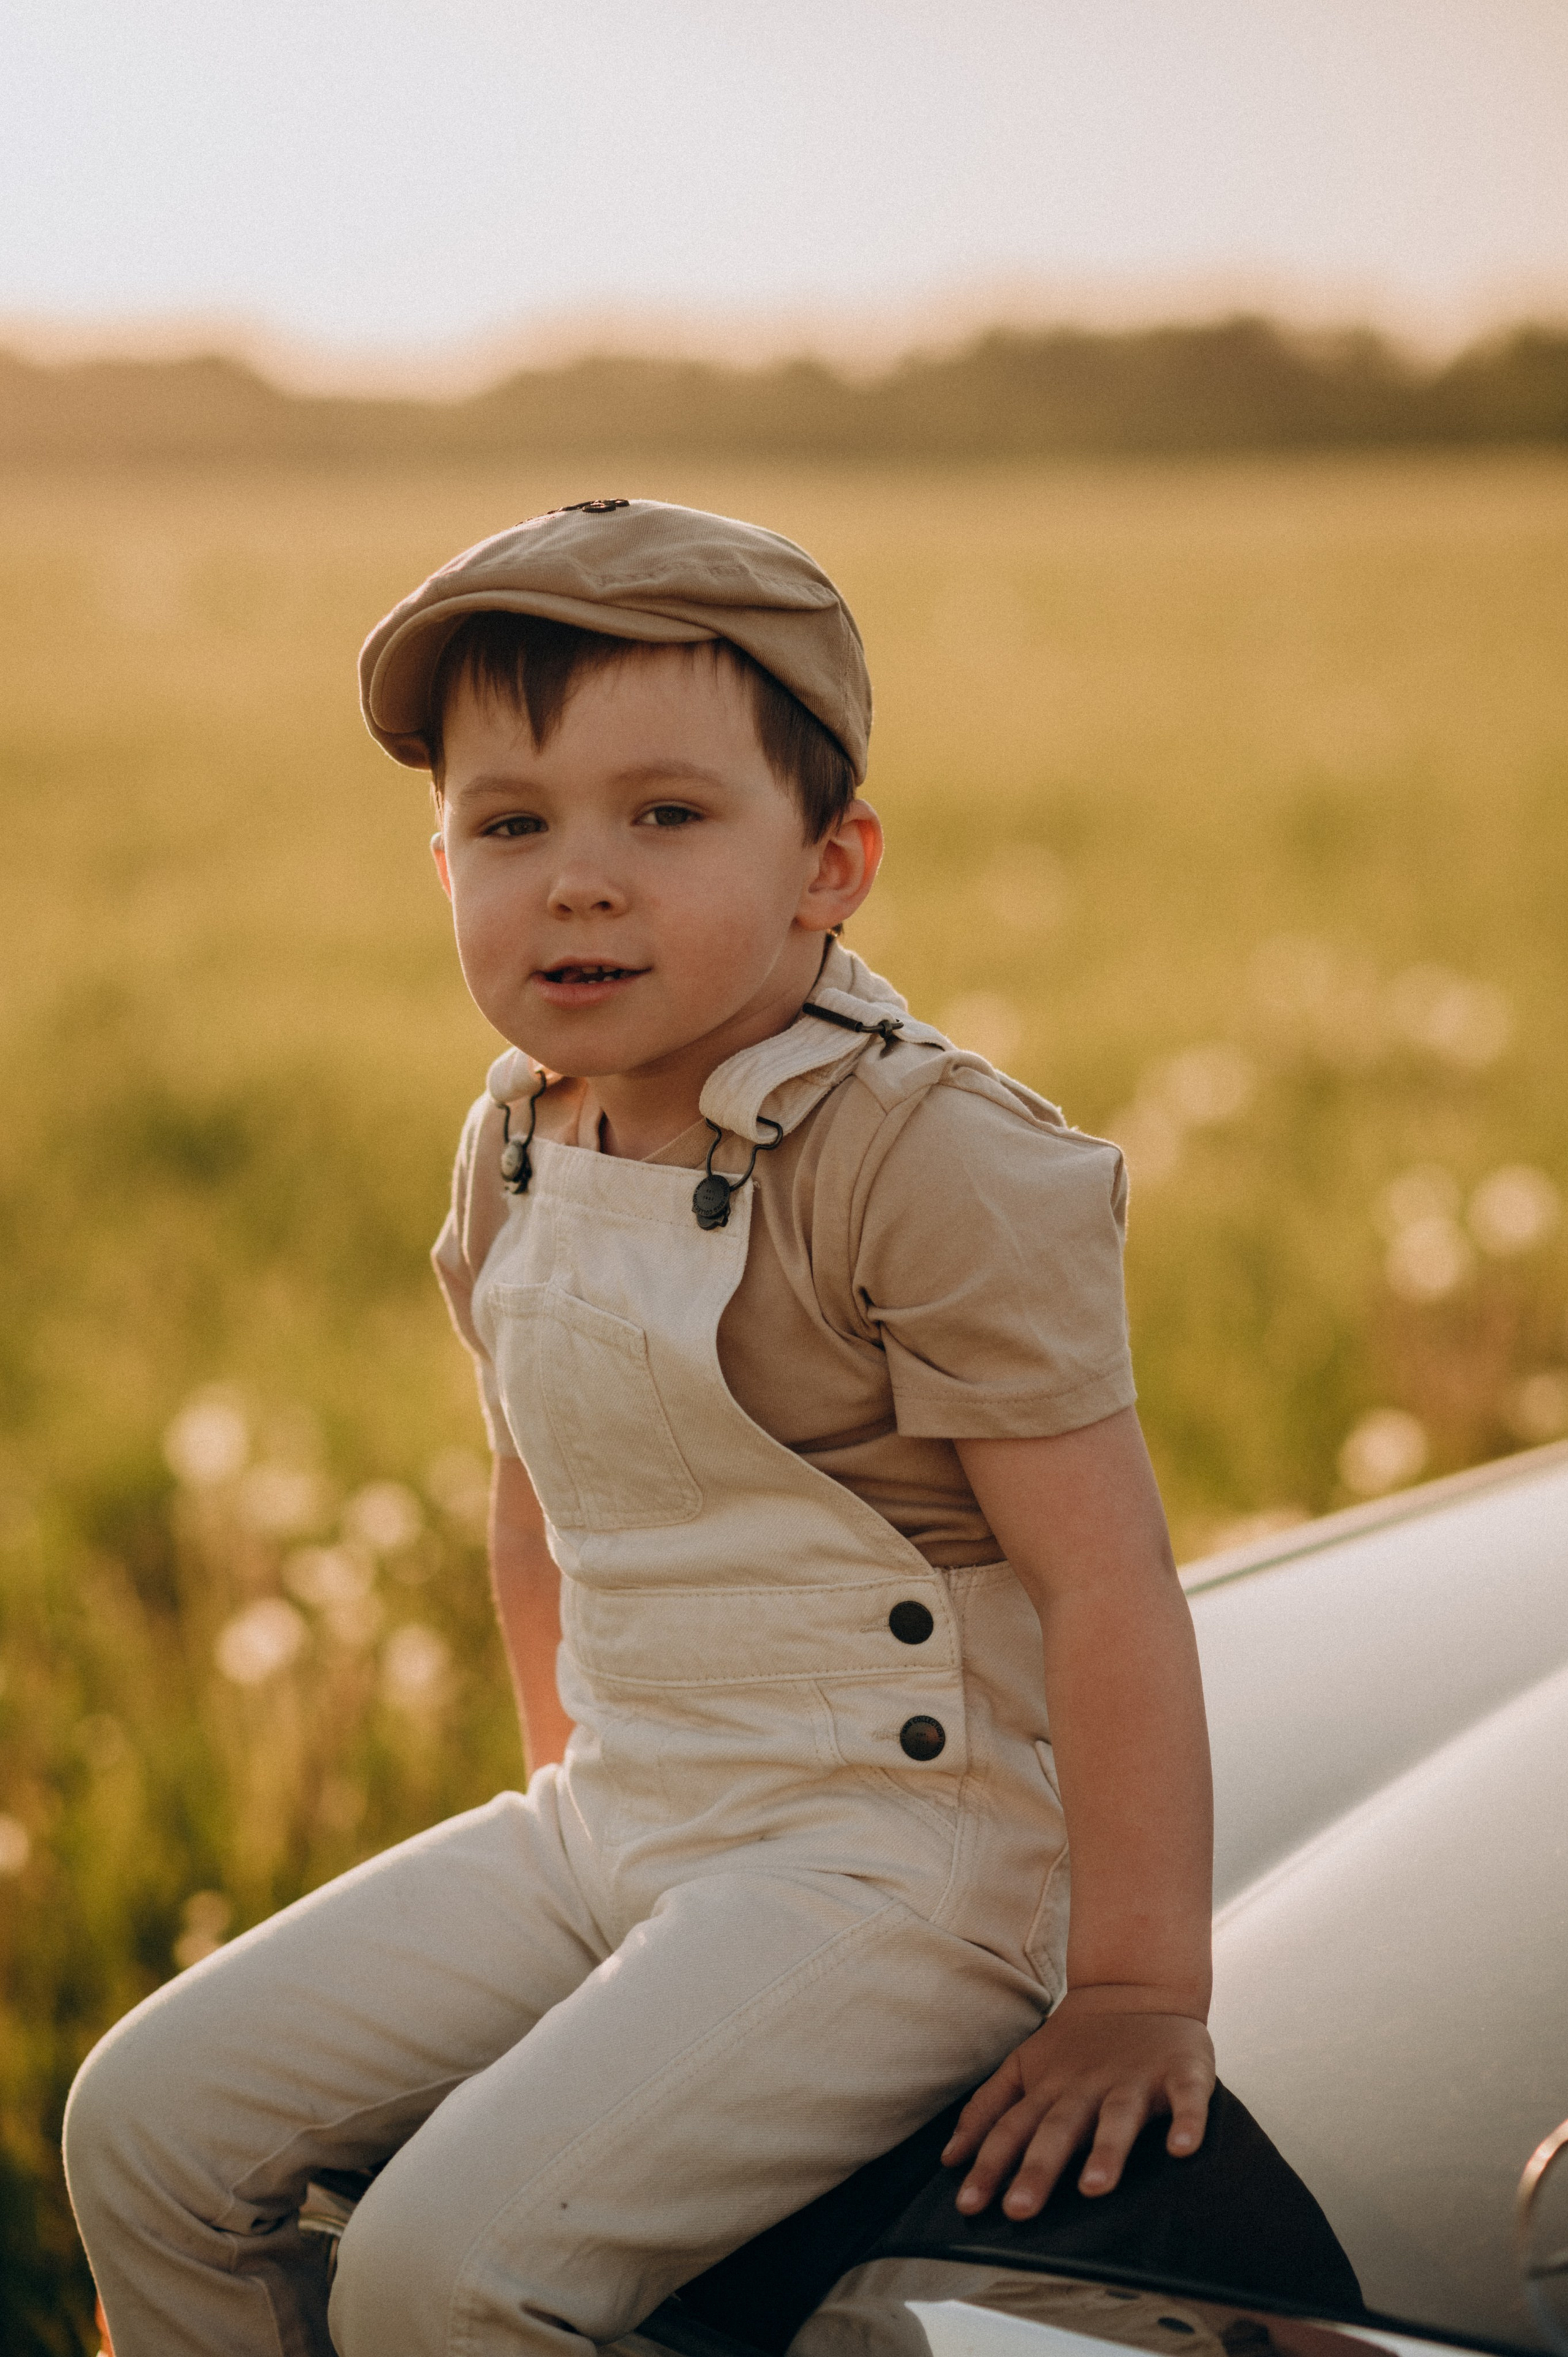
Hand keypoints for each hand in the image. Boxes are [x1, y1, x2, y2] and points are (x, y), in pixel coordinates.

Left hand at [942, 1991, 1214, 2218]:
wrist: (1137, 1988)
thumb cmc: (1076, 2045)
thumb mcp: (1023, 2068)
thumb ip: (987, 2110)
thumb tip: (949, 2158)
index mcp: (1048, 2088)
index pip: (1012, 2129)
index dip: (989, 2164)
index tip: (968, 2205)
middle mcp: (1086, 2087)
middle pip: (1058, 2129)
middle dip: (1038, 2169)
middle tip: (1019, 2210)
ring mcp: (1133, 2080)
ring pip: (1118, 2117)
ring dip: (1107, 2150)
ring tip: (1095, 2186)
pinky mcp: (1179, 2073)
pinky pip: (1186, 2099)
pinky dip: (1187, 2122)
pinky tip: (1182, 2149)